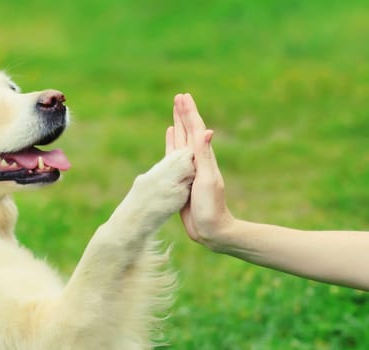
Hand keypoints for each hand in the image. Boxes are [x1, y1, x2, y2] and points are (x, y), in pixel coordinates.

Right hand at [167, 93, 234, 251]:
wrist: (211, 229)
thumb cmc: (210, 206)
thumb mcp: (207, 179)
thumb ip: (204, 155)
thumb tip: (207, 131)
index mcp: (202, 157)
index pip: (195, 129)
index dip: (189, 113)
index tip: (183, 96)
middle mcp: (197, 159)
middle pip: (189, 131)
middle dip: (183, 114)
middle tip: (178, 97)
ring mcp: (190, 168)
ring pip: (182, 141)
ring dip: (178, 126)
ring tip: (174, 114)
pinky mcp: (182, 177)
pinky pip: (175, 156)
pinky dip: (173, 144)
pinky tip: (170, 137)